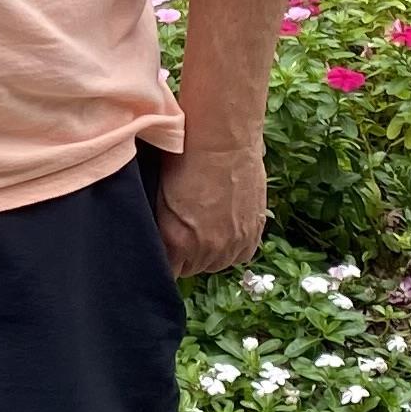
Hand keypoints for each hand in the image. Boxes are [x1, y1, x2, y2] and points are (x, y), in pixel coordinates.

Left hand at [153, 135, 264, 279]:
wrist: (222, 140)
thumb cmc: (184, 159)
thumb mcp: (158, 196)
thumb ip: (159, 229)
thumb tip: (156, 244)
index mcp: (179, 242)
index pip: (168, 272)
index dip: (164, 259)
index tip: (164, 249)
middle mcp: (208, 249)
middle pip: (192, 269)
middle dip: (186, 255)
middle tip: (184, 229)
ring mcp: (234, 242)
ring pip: (217, 264)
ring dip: (210, 251)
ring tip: (205, 226)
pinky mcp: (253, 232)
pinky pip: (241, 255)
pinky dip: (232, 246)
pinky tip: (224, 228)